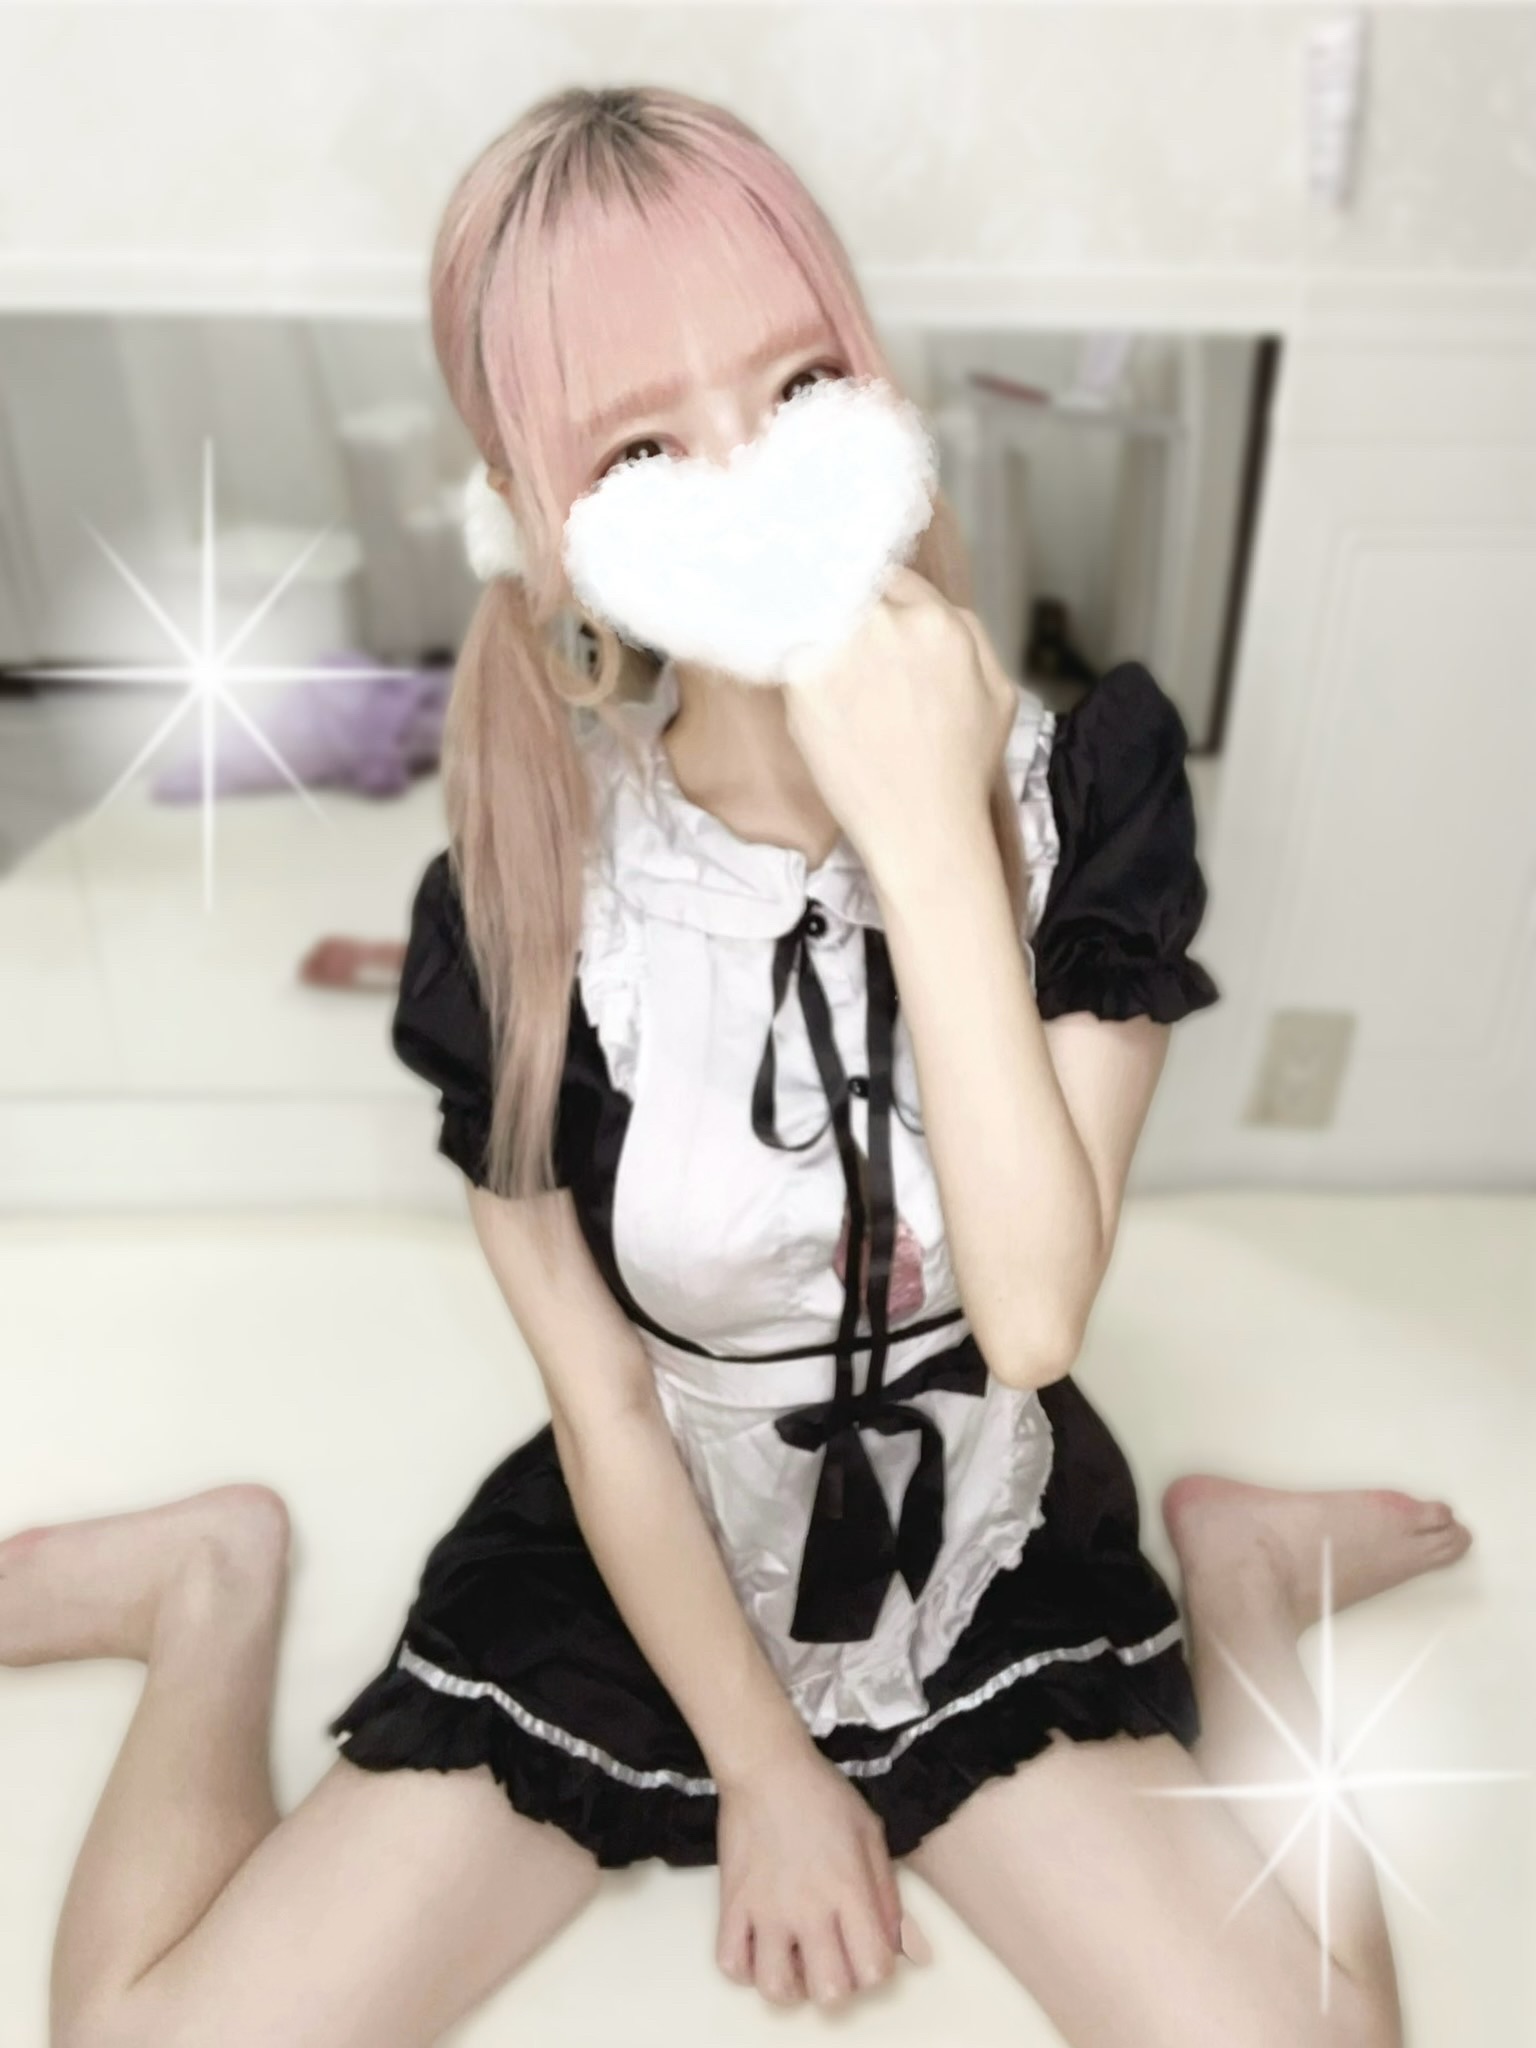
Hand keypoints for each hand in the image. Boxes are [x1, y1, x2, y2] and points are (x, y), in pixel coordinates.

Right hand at [714, 1745, 928, 2009]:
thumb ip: (887, 1891)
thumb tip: (895, 1942)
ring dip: (791, 1985)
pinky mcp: (732, 1904)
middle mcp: (808, 1910)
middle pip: (830, 1992)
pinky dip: (746, 1969)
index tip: (867, 1949)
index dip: (876, 1968)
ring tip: (794, 1960)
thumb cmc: (824, 1794)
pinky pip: (730, 1963)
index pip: (873, 1969)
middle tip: (832, 1957)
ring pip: (776, 1988)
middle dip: (838, 1984)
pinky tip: (759, 1949)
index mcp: (849, 1891)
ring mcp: (765, 1910)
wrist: (766, 1767)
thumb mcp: (871, 1832)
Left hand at [780, 564, 1019, 881]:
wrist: (924, 829)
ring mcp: (844, 647)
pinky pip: (784, 648)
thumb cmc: (961, 772)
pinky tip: (792, 681)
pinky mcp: (804, 678)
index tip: (859, 617)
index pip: (892, 578)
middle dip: (840, 608)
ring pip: (814, 611)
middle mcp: (891, 623)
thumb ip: (968, 637)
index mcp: (941, 621)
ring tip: (810, 661)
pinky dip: (783, 658)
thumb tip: (932, 610)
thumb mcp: (998, 692)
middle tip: (830, 637)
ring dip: (809, 629)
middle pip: (849, 587)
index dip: (874, 598)